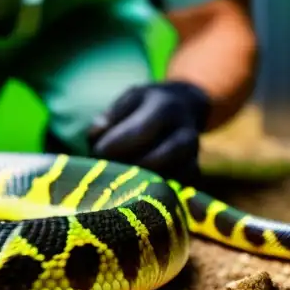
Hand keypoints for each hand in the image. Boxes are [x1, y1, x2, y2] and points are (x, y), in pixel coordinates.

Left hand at [86, 82, 210, 181]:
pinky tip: (139, 186)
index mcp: (165, 107)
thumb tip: (96, 136)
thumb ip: (111, 115)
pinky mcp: (194, 172)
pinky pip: (179, 188)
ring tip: (123, 180)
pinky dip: (159, 191)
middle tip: (108, 170)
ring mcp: (193, 155)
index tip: (96, 152)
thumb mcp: (128, 98)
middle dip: (128, 168)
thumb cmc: (146, 104)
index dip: (114, 146)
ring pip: (172, 177)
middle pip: (158, 159)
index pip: (139, 131)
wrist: (185, 105)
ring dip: (143, 183)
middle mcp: (185, 132)